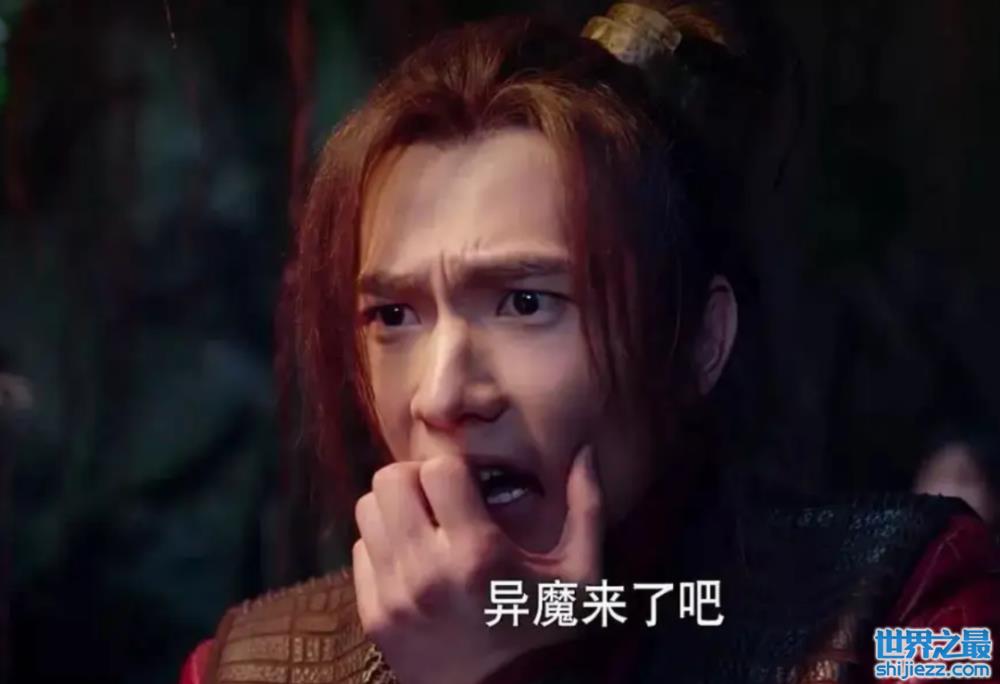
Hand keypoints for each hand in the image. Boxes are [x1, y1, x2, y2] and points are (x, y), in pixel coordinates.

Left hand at [352, 445, 601, 683]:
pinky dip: (382, 547)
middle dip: (416, 480)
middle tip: (439, 500)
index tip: (470, 488)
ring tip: (424, 528)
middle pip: (389, 480)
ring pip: (367, 510)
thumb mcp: (581, 576)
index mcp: (479, 554)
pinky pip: (359, 550)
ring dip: (395, 510)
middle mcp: (427, 572)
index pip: (437, 469)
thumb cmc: (544, 630)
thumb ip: (587, 509)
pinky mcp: (374, 617)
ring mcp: (395, 596)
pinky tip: (413, 562)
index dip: (454, 469)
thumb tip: (585, 452)